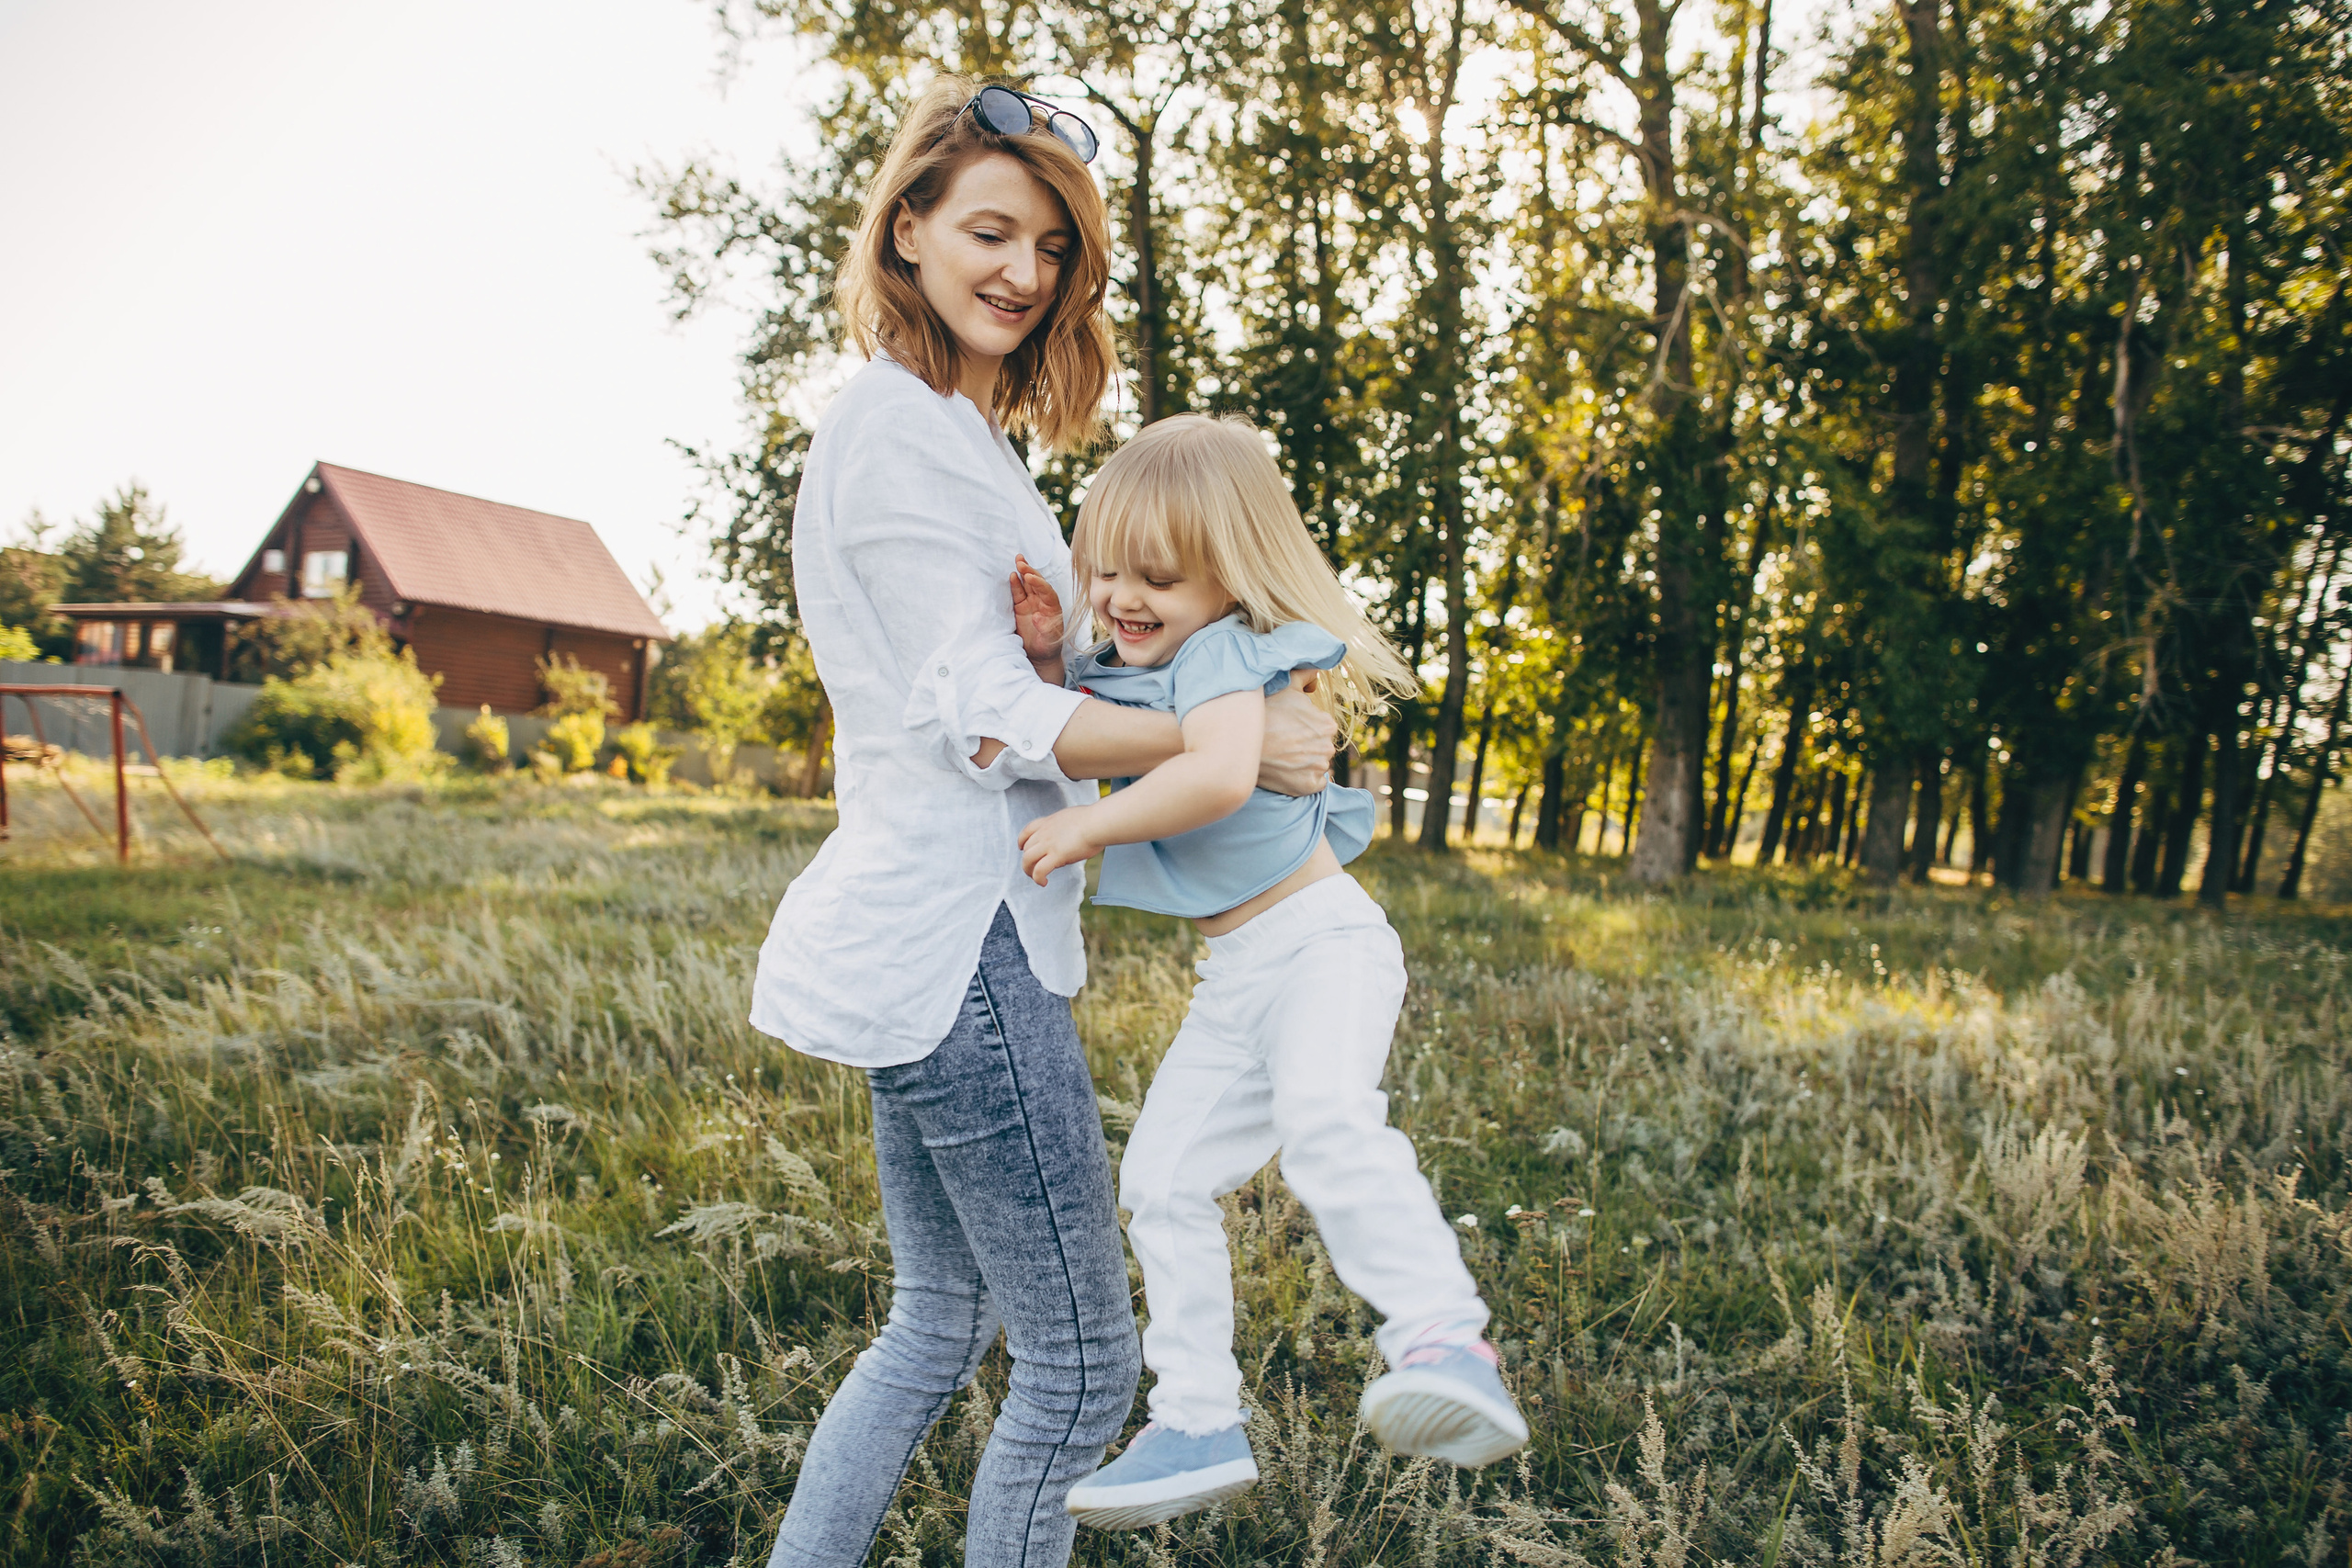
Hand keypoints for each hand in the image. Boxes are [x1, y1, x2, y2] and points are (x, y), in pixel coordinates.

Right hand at [1010, 553, 1064, 661]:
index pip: (1047, 591)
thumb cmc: (1048, 647)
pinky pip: (1018, 593)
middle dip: (1030, 571)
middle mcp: (1043, 602)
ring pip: (1027, 584)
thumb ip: (1046, 628)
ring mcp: (1031, 603)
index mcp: (1053, 608)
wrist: (1039, 656)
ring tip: (1018, 559)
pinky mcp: (1021, 607)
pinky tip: (1012, 575)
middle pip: (1037, 583)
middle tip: (1021, 561)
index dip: (1039, 583)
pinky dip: (1015, 584)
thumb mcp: (1050, 640)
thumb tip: (1038, 616)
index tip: (1030, 577)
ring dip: (1023, 572)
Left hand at [1019, 806, 1101, 885]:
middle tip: (1034, 869)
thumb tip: (1068, 836)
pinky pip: (1039, 870)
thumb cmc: (1093, 820)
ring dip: (1029, 871)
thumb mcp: (1071, 818)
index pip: (1027, 831)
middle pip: (1026, 848)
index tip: (1022, 848)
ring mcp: (1048, 844)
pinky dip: (1038, 878)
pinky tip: (1044, 883)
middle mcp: (1044, 832)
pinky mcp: (1056, 855)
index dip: (1022, 841)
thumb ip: (1064, 827)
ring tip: (1037, 879)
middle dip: (1028, 860)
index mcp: (1048, 822)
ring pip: (1027, 860)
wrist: (1097, 822)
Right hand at [1254, 672, 1337, 796]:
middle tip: (1283, 742)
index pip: (1322, 728)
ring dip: (1303, 762)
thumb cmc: (1265, 712)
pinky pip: (1313, 784)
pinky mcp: (1307, 786)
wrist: (1242, 742)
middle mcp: (1328, 747)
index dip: (1304, 728)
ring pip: (1316, 764)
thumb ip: (1307, 674)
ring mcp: (1318, 768)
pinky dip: (1302, 779)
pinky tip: (1286, 770)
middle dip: (1306, 745)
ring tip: (1281, 756)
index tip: (1288, 728)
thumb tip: (1317, 672)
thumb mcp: (1286, 685)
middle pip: (1320, 747)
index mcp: (1327, 724)